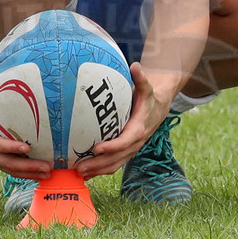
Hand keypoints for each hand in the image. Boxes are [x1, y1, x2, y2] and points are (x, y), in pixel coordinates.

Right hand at [0, 74, 51, 179]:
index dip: (9, 148)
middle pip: (7, 163)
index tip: (26, 148)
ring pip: (11, 169)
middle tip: (46, 167)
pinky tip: (41, 175)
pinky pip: (11, 170)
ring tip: (49, 173)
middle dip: (26, 166)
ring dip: (29, 173)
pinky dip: (26, 174)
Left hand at [74, 62, 172, 178]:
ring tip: (78, 173)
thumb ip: (141, 78)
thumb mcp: (146, 87)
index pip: (125, 141)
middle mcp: (135, 143)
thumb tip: (136, 65)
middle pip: (116, 159)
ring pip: (114, 165)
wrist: (159, 107)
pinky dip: (100, 169)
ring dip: (97, 171)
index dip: (112, 147)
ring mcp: (131, 149)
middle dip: (98, 165)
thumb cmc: (149, 96)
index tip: (97, 148)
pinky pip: (114, 163)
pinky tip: (85, 172)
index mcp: (139, 129)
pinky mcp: (126, 151)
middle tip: (79, 167)